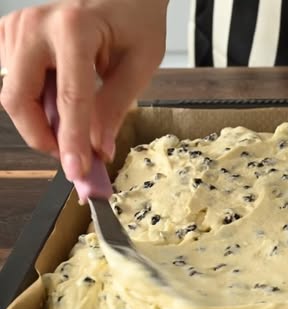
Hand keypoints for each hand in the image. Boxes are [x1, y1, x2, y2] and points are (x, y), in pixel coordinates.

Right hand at [0, 0, 167, 179]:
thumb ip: (114, 109)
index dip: (71, 142)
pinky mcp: (10, 35)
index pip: (69, 100)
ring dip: (41, 122)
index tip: (76, 172)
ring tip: (75, 125)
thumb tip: (97, 151)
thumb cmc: (135, 21)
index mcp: (72, 29)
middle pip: (19, 99)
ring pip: (13, 96)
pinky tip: (61, 103)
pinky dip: (36, 104)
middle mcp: (35, 25)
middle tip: (73, 155)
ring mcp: (17, 28)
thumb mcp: (139, 66)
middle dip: (43, 137)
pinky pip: (13, 84)